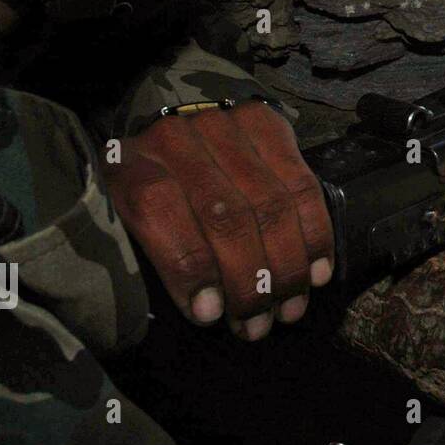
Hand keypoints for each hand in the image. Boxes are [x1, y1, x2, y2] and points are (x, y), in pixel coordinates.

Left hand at [102, 101, 332, 340]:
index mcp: (128, 164)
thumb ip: (160, 258)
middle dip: (249, 280)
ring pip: (271, 204)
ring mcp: (226, 125)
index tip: (211, 315)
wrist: (171, 127)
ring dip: (287, 266)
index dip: (190, 267)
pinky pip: (302, 185)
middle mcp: (177, 137)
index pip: (160, 212)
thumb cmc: (148, 192)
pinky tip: (317, 272)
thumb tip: (212, 311)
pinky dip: (315, 234)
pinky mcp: (267, 122)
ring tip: (290, 307)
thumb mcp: (127, 222)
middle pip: (225, 214)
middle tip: (258, 323)